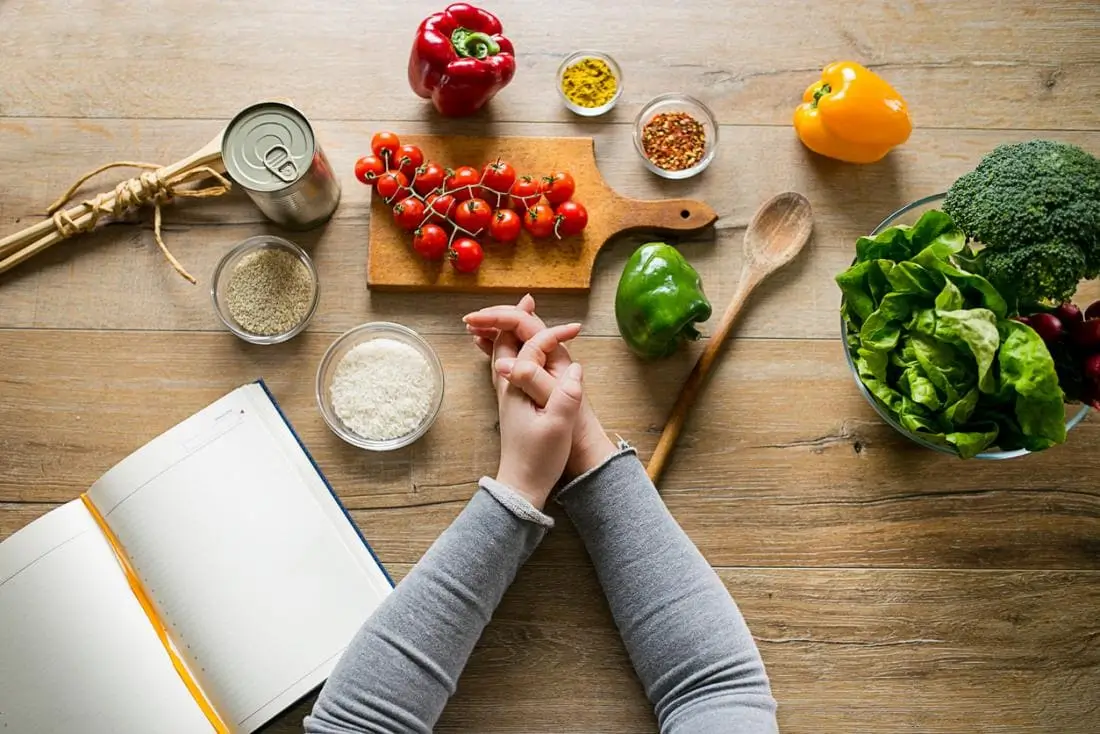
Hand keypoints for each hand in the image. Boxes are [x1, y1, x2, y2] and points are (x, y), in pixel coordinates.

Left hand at [466, 296, 617, 478]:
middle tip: (528, 300)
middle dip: (516, 319)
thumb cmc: (537, 459)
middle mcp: (507, 386)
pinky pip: (509, 367)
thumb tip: (576, 369)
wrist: (520, 486)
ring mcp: (508, 395)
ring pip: (504, 354)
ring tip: (520, 317)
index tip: (577, 329)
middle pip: (506, 342)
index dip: (554, 334)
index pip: (533, 347)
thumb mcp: (557, 427)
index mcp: (517, 387)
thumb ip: (565, 395)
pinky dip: (514, 351)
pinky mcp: (513, 404)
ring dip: (512, 333)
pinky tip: (522, 354)